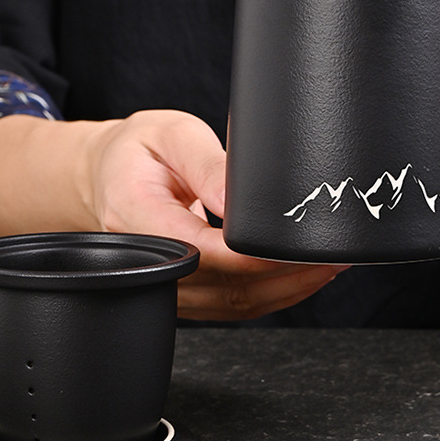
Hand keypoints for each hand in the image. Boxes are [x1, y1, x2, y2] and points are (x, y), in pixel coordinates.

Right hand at [88, 109, 349, 318]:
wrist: (110, 174)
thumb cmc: (139, 151)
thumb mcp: (172, 135)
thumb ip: (207, 166)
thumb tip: (241, 203)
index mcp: (136, 216)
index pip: (201, 252)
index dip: (252, 257)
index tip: (294, 247)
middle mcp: (147, 261)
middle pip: (225, 287)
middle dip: (285, 275)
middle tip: (329, 253)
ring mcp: (163, 284)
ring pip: (233, 305)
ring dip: (286, 290)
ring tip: (325, 265)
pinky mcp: (181, 293)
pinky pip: (229, 305)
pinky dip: (270, 295)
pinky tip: (298, 277)